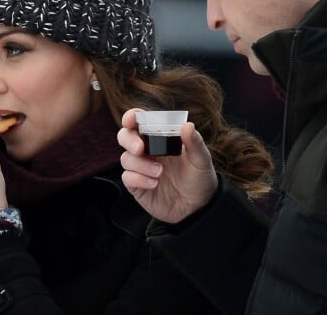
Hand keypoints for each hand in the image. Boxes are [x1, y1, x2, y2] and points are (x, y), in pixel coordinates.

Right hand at [118, 109, 217, 223]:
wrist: (198, 209)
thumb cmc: (199, 178)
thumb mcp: (201, 159)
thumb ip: (195, 142)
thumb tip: (187, 125)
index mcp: (160, 138)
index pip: (140, 122)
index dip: (131, 117)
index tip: (131, 119)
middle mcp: (147, 151)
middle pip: (125, 136)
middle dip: (129, 140)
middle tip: (140, 148)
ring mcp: (140, 168)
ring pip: (126, 158)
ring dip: (141, 164)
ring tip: (160, 172)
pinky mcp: (137, 185)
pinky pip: (127, 177)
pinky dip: (138, 179)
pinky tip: (154, 184)